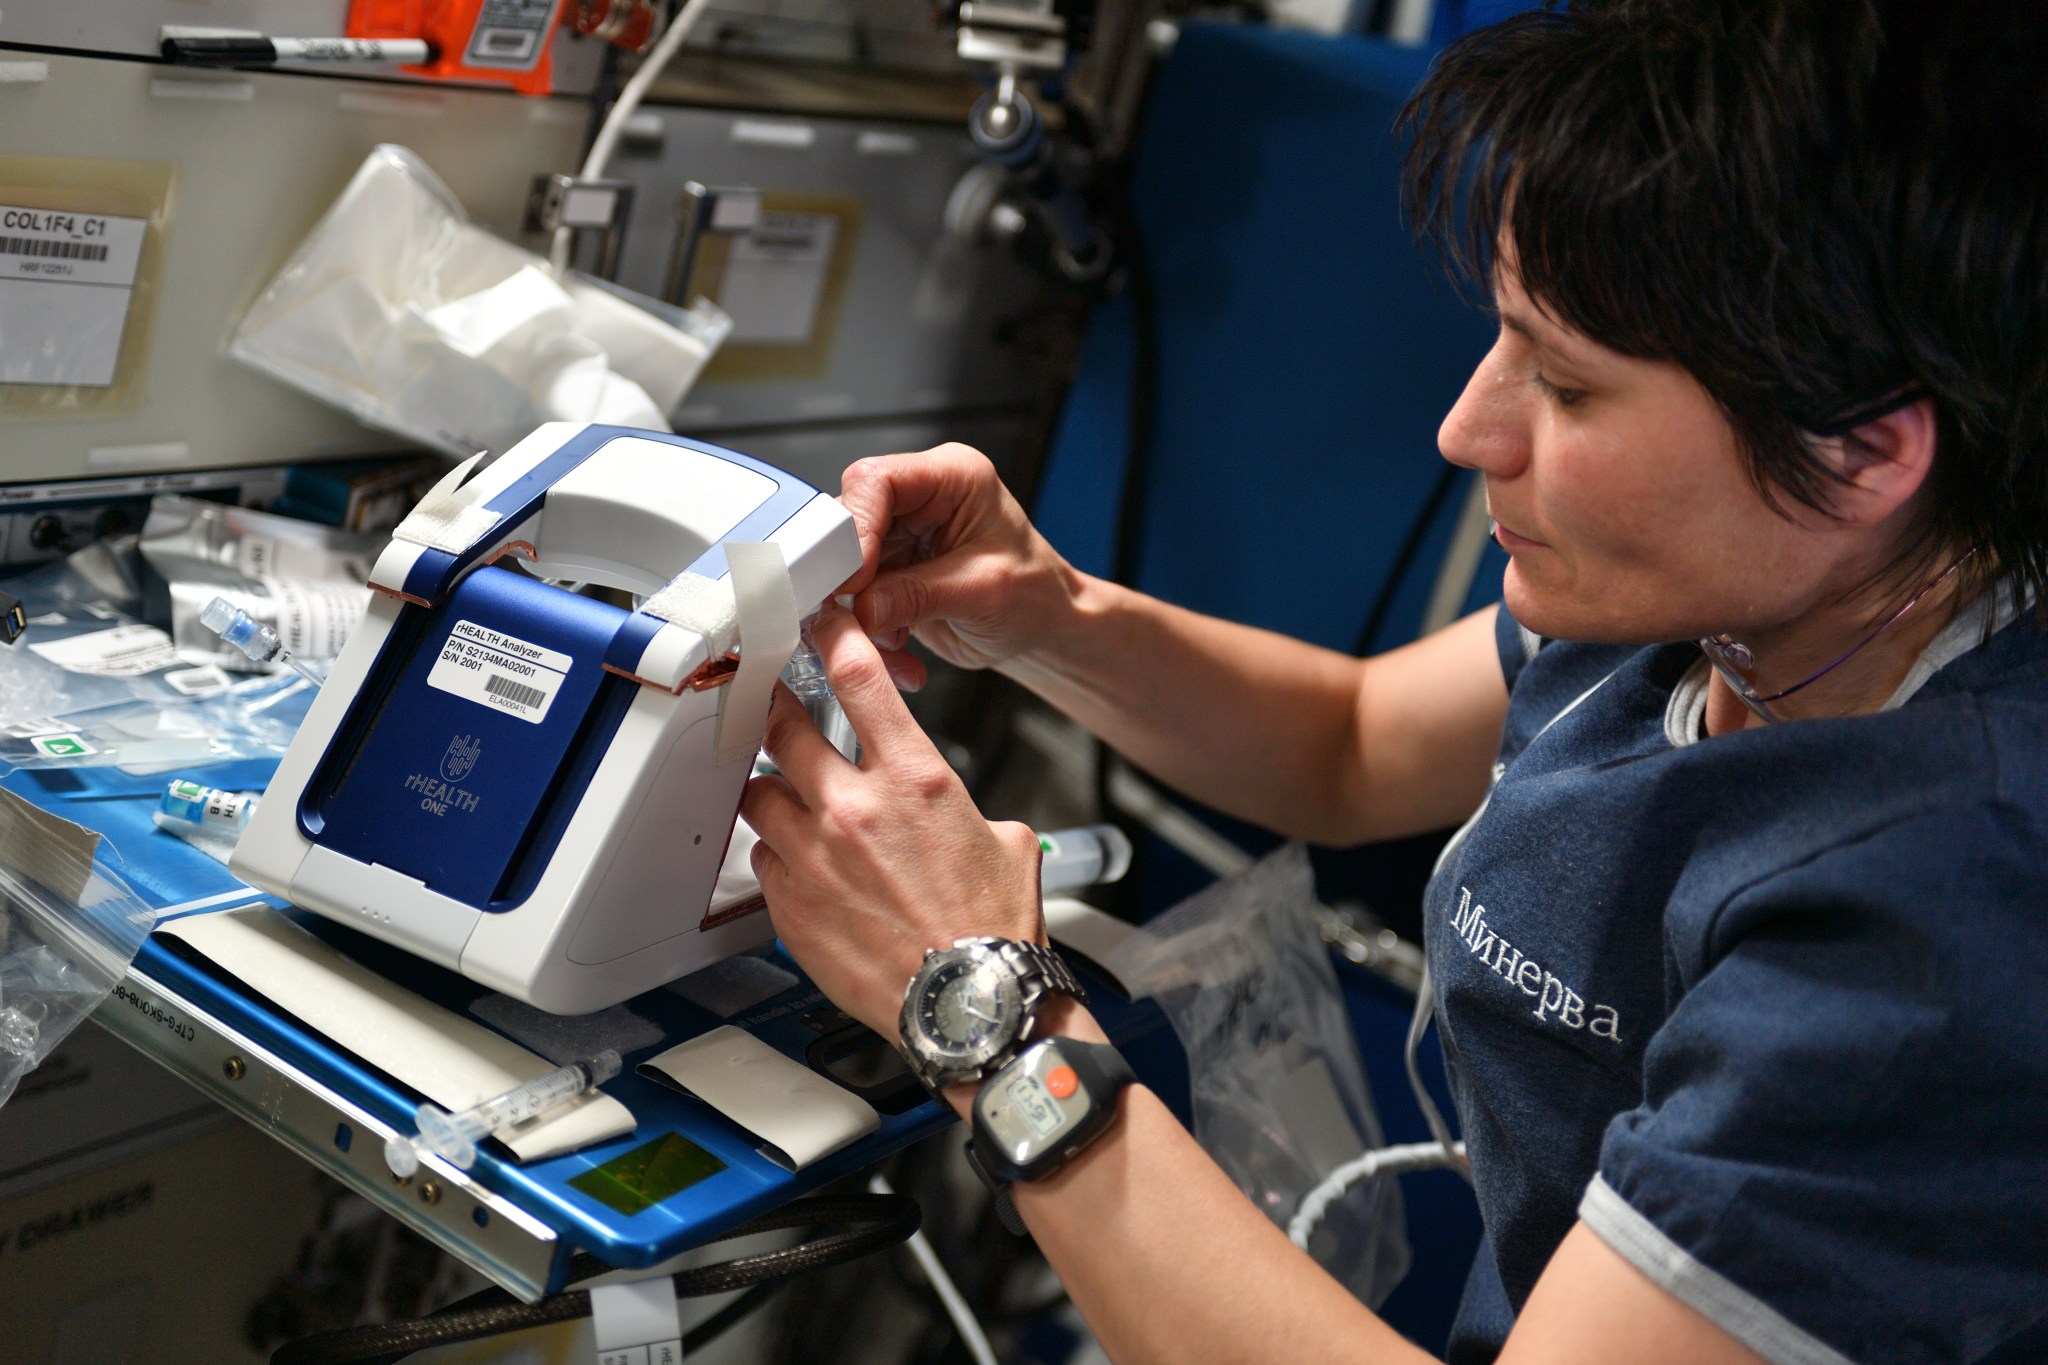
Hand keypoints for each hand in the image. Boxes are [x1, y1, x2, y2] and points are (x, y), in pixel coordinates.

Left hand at [740, 602, 1045, 1037]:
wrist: (971, 1006)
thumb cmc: (993, 933)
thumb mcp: (1005, 841)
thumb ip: (962, 808)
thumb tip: (952, 813)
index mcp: (916, 779)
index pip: (859, 680)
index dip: (834, 639)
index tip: (821, 624)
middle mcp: (856, 809)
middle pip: (785, 728)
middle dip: (779, 712)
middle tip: (780, 710)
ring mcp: (815, 857)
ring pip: (760, 795)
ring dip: (775, 792)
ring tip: (793, 803)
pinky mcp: (790, 905)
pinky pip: (763, 860)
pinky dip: (778, 855)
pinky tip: (803, 867)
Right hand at [837, 444, 1082, 691]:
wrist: (1043, 629)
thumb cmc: (1036, 596)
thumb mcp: (983, 592)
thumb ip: (918, 595)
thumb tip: (861, 607)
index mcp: (952, 477)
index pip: (878, 481)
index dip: (855, 526)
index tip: (852, 576)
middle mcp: (920, 498)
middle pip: (849, 519)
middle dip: (848, 575)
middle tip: (853, 614)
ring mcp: (900, 535)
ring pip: (841, 563)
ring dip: (855, 610)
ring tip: (891, 640)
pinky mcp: (888, 571)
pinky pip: (852, 596)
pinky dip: (864, 628)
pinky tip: (896, 645)